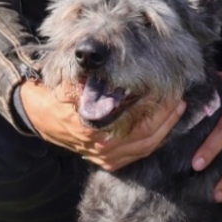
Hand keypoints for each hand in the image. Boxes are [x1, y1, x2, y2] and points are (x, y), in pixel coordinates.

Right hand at [19, 80, 185, 170]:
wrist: (40, 117)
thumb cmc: (59, 94)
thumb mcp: (74, 81)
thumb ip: (95, 77)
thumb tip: (113, 60)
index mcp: (96, 128)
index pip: (139, 120)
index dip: (159, 107)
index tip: (172, 90)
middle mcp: (103, 148)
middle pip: (148, 137)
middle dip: (168, 118)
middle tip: (181, 99)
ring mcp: (106, 158)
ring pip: (145, 148)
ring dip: (165, 129)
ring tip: (177, 109)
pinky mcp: (107, 162)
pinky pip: (137, 154)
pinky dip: (153, 141)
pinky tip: (163, 126)